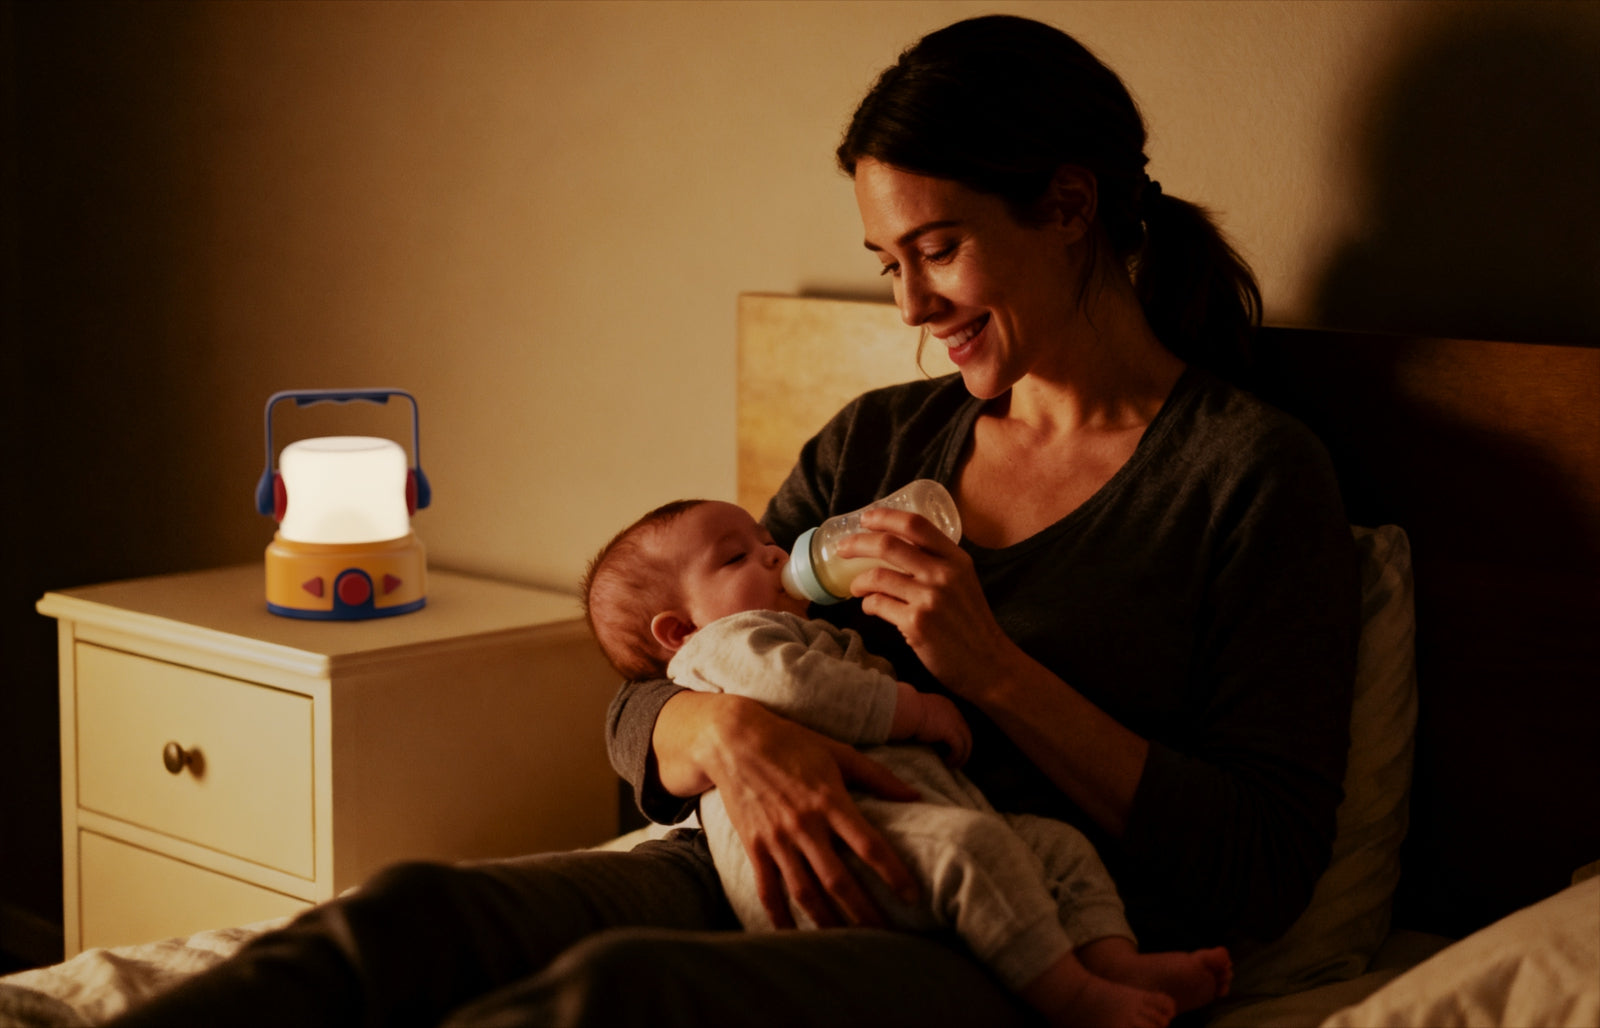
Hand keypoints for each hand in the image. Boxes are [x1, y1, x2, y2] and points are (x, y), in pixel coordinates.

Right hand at [692, 695, 921, 928]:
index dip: (893, 873)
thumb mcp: (839, 752)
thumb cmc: (793, 743)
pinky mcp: (754, 847)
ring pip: (806, 892)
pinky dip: (781, 917)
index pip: (869, 845)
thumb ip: (879, 777)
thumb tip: (916, 796)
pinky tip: (795, 934)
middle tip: (887, 934)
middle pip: (839, 880)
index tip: (912, 896)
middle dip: (865, 912)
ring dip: (829, 921)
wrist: (734, 740)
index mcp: (830, 800)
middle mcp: (804, 825)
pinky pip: (769, 890)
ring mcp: (777, 839)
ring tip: (850, 942)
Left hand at [841, 508, 1014, 699]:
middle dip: (857, 543)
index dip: (884, 517)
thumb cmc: (972, 623)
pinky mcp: (916, 624)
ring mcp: (929, 599)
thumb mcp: (963, 582)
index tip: (865, 517)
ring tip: (855, 588)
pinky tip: (870, 607)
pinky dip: (868, 604)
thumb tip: (896, 549)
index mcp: (956, 559)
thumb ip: (937, 563)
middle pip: (888, 545)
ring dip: (858, 581)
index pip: (916, 525)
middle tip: (842, 548)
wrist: (989, 663)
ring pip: (877, 576)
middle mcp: (943, 574)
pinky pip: (878, 605)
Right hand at [909, 691, 971, 767]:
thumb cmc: (904, 710)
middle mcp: (953, 711)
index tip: (950, 747)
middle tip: (956, 760)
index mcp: (945, 704)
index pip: (957, 722)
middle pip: (965, 732)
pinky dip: (955, 757)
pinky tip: (947, 763)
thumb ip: (925, 719)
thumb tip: (924, 732)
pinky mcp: (952, 733)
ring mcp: (955, 721)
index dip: (955, 736)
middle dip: (963, 747)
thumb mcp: (918, 711)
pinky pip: (959, 749)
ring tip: (953, 765)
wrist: (904, 709)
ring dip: (961, 755)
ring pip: (966, 742)